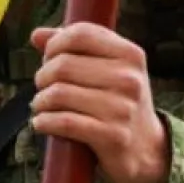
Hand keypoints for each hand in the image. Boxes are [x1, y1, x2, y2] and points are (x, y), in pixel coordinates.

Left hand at [29, 23, 168, 182]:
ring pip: (59, 94)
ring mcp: (122, 108)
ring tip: (40, 105)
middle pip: (63, 65)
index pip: (80, 34)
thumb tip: (37, 35)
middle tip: (42, 87)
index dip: (55, 44)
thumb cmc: (118, 100)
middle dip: (42, 76)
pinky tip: (41, 123)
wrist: (146, 148)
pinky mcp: (113, 136)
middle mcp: (129, 79)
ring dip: (40, 101)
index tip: (48, 58)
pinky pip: (64, 122)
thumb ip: (76, 48)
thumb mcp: (109, 68)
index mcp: (130, 54)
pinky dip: (44, 122)